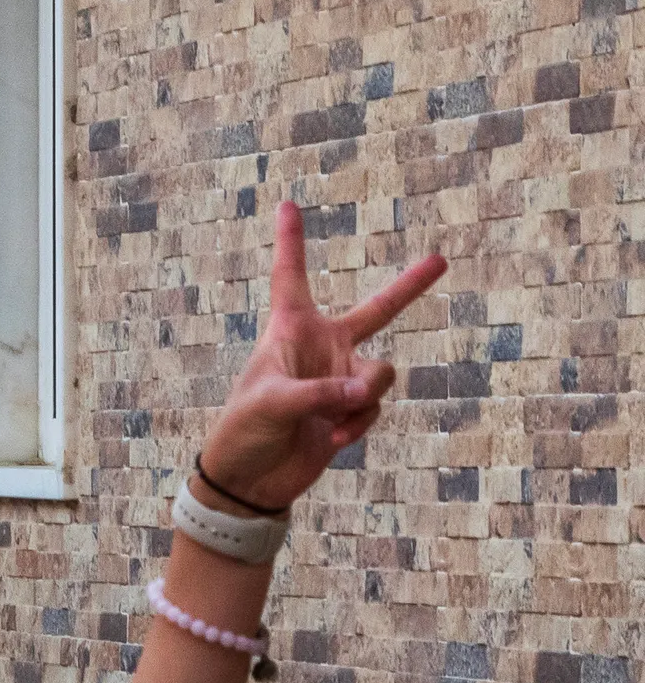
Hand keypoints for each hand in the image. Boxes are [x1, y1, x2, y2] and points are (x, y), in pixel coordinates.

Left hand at [196, 201, 444, 514]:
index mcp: (288, 331)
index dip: (291, 241)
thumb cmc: (243, 431)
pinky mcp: (352, 409)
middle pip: (377, 310)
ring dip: (364, 398)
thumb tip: (366, 391)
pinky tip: (333, 440)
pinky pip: (375, 406)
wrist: (251, 479)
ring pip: (381, 373)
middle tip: (440, 260)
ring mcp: (340, 378)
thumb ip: (321, 393)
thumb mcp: (272, 405)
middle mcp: (321, 347)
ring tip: (335, 420)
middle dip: (410, 286)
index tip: (287, 204)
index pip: (290, 277)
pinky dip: (360, 424)